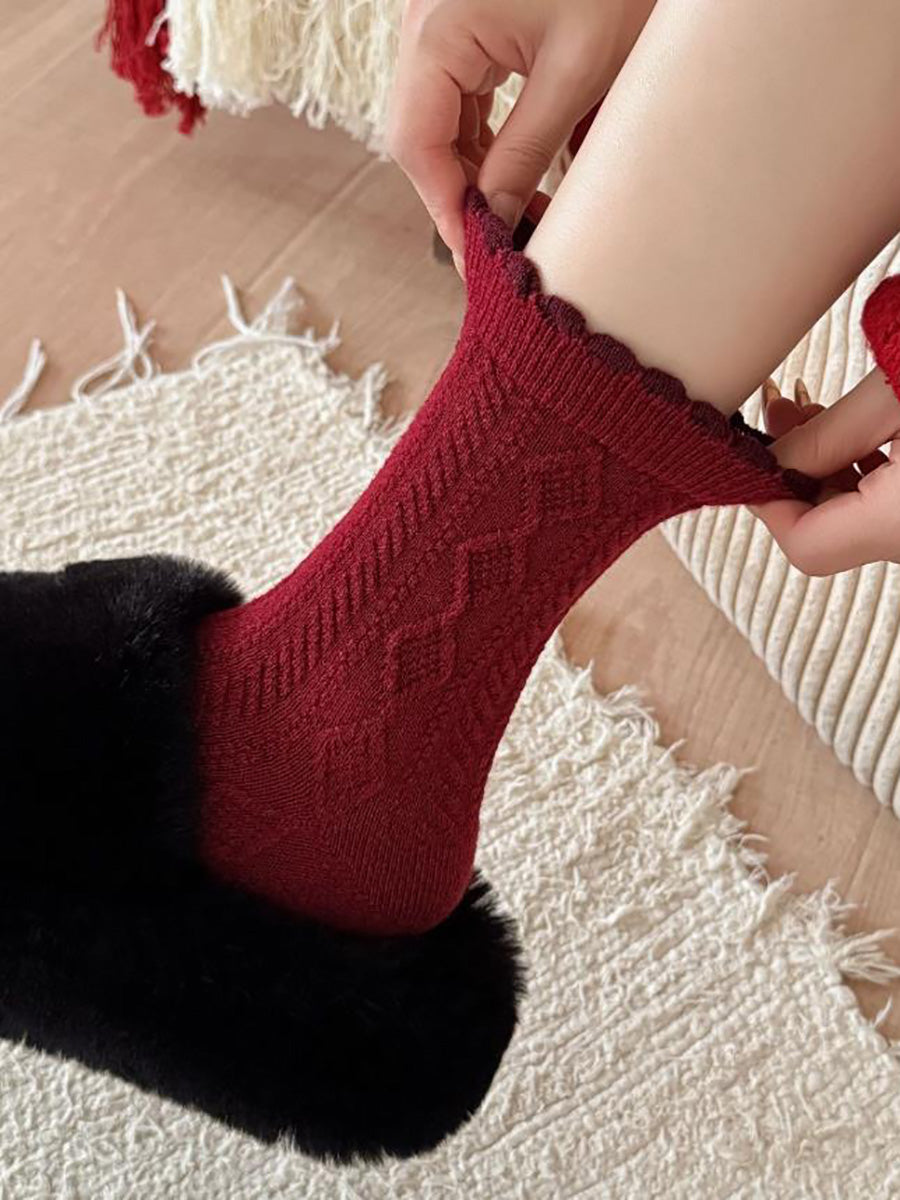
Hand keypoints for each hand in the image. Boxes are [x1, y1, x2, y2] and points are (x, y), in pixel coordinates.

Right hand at [387, 0, 656, 271]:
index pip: (417, 143)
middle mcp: (425, 23)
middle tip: (500, 243)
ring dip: (471, 173)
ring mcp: (440, 22)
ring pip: (437, 122)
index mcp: (440, 28)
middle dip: (458, 194)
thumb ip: (525, 152)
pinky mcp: (463, 25)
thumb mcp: (576, 72)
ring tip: (517, 214)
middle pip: (420, 136)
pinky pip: (457, 98)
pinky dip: (481, 142)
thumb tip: (493, 220)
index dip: (444, 206)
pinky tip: (513, 174)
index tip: (476, 252)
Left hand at [754, 370, 899, 573]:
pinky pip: (877, 503)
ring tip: (805, 407)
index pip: (804, 543)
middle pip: (824, 530)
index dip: (766, 500)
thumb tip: (765, 458)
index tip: (751, 454)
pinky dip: (853, 468)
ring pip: (850, 515)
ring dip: (820, 464)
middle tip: (776, 412)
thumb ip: (822, 436)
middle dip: (790, 472)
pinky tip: (846, 425)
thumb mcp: (892, 397)